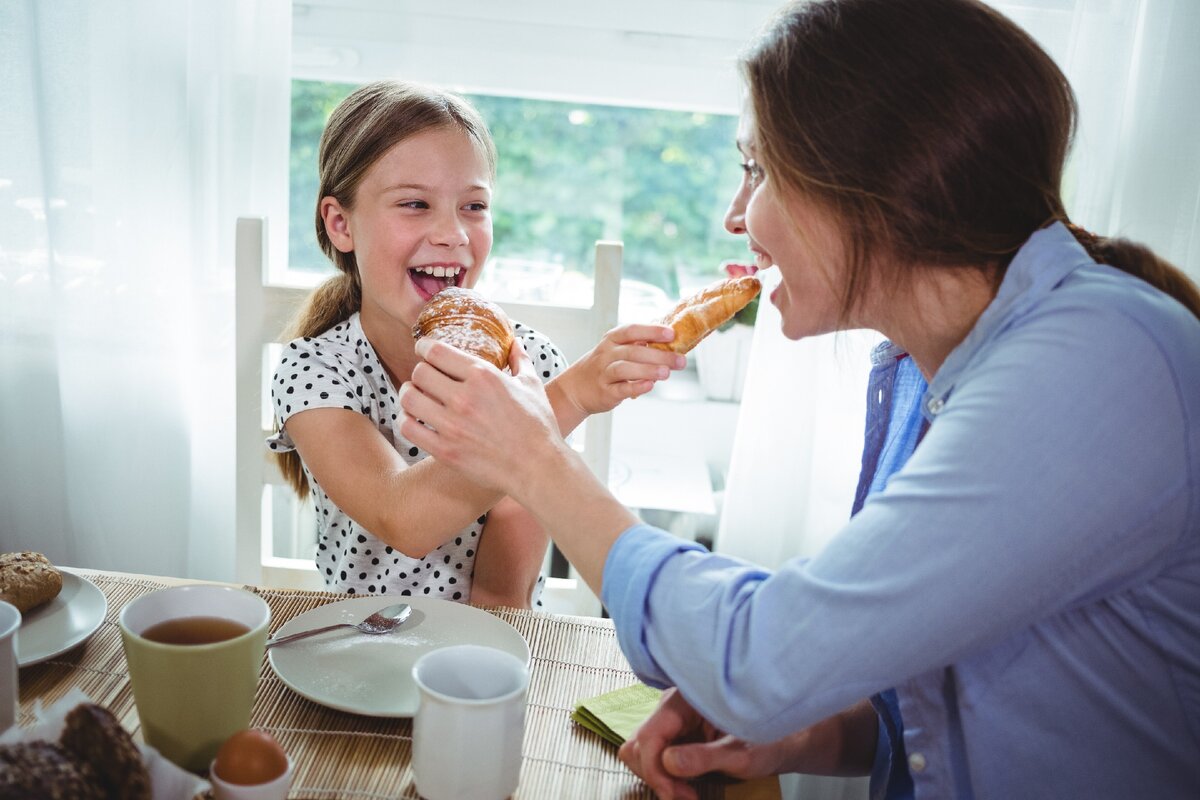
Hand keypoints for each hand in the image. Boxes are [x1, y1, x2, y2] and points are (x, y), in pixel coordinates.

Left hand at [399, 337, 565, 497]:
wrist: (538, 468)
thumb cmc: (538, 426)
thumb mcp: (532, 386)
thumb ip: (520, 360)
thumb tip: (515, 343)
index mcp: (484, 376)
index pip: (436, 351)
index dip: (424, 347)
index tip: (423, 351)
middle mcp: (464, 397)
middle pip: (419, 372)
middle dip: (419, 372)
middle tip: (424, 378)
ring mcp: (452, 425)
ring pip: (409, 398)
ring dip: (408, 394)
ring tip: (415, 396)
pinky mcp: (445, 450)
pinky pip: (408, 428)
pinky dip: (406, 420)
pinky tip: (414, 420)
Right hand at [554, 323, 684, 417]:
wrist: (576, 388)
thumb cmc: (605, 367)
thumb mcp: (617, 350)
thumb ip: (639, 346)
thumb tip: (672, 345)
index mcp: (612, 339)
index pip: (632, 330)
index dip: (652, 331)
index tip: (671, 334)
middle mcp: (607, 354)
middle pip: (633, 351)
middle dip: (659, 355)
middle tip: (680, 361)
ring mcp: (604, 373)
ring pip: (625, 368)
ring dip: (648, 370)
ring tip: (667, 373)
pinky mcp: (605, 392)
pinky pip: (621, 389)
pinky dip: (636, 387)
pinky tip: (650, 386)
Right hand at [619, 688, 789, 799]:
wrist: (779, 740)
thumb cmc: (766, 741)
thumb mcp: (741, 753)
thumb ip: (705, 757)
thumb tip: (669, 762)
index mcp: (686, 700)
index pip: (649, 736)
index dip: (657, 771)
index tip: (678, 795)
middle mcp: (672, 706)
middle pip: (638, 745)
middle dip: (656, 776)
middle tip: (685, 796)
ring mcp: (670, 720)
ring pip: (639, 751)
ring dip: (657, 777)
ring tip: (685, 791)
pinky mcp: (672, 734)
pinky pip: (651, 755)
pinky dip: (662, 775)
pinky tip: (684, 784)